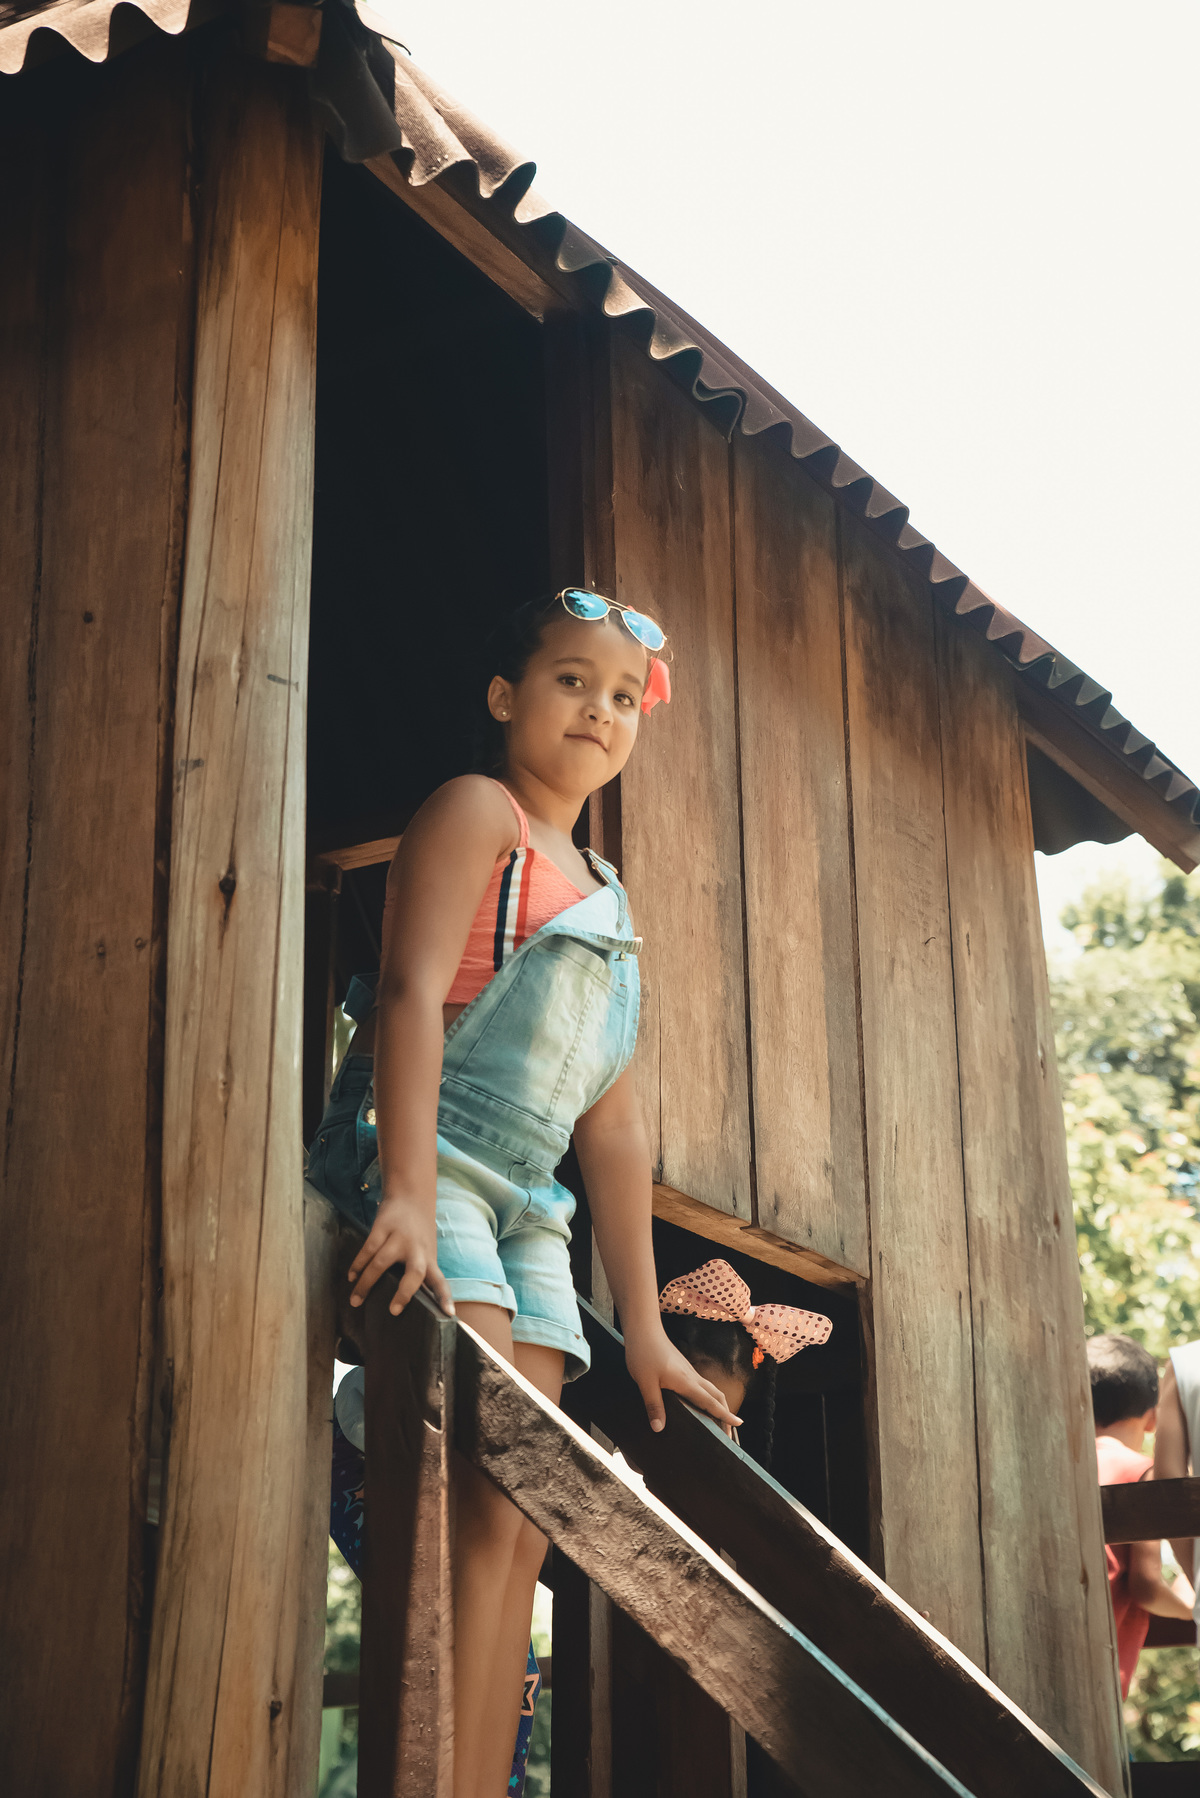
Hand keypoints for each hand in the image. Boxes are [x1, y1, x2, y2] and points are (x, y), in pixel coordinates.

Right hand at [346, 1193, 455, 1317]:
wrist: (412, 1195)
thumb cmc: (419, 1230)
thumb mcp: (426, 1250)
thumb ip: (421, 1271)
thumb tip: (414, 1301)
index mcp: (429, 1258)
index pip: (440, 1281)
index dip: (445, 1298)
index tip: (449, 1314)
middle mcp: (416, 1249)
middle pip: (414, 1273)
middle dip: (405, 1293)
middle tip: (393, 1310)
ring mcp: (399, 1237)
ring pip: (381, 1264)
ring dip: (366, 1283)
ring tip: (355, 1301)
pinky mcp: (382, 1227)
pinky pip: (367, 1250)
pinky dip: (358, 1265)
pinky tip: (352, 1276)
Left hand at [624, 1323, 740, 1434]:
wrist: (644, 1329)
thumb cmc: (644, 1353)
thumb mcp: (645, 1382)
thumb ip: (654, 1406)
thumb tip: (659, 1428)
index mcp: (687, 1382)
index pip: (711, 1402)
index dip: (725, 1415)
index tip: (739, 1424)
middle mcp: (692, 1377)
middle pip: (717, 1396)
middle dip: (726, 1412)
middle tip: (729, 1430)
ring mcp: (689, 1371)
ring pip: (710, 1390)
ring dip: (718, 1404)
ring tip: (717, 1420)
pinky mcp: (683, 1368)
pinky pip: (701, 1385)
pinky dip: (707, 1397)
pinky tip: (698, 1403)